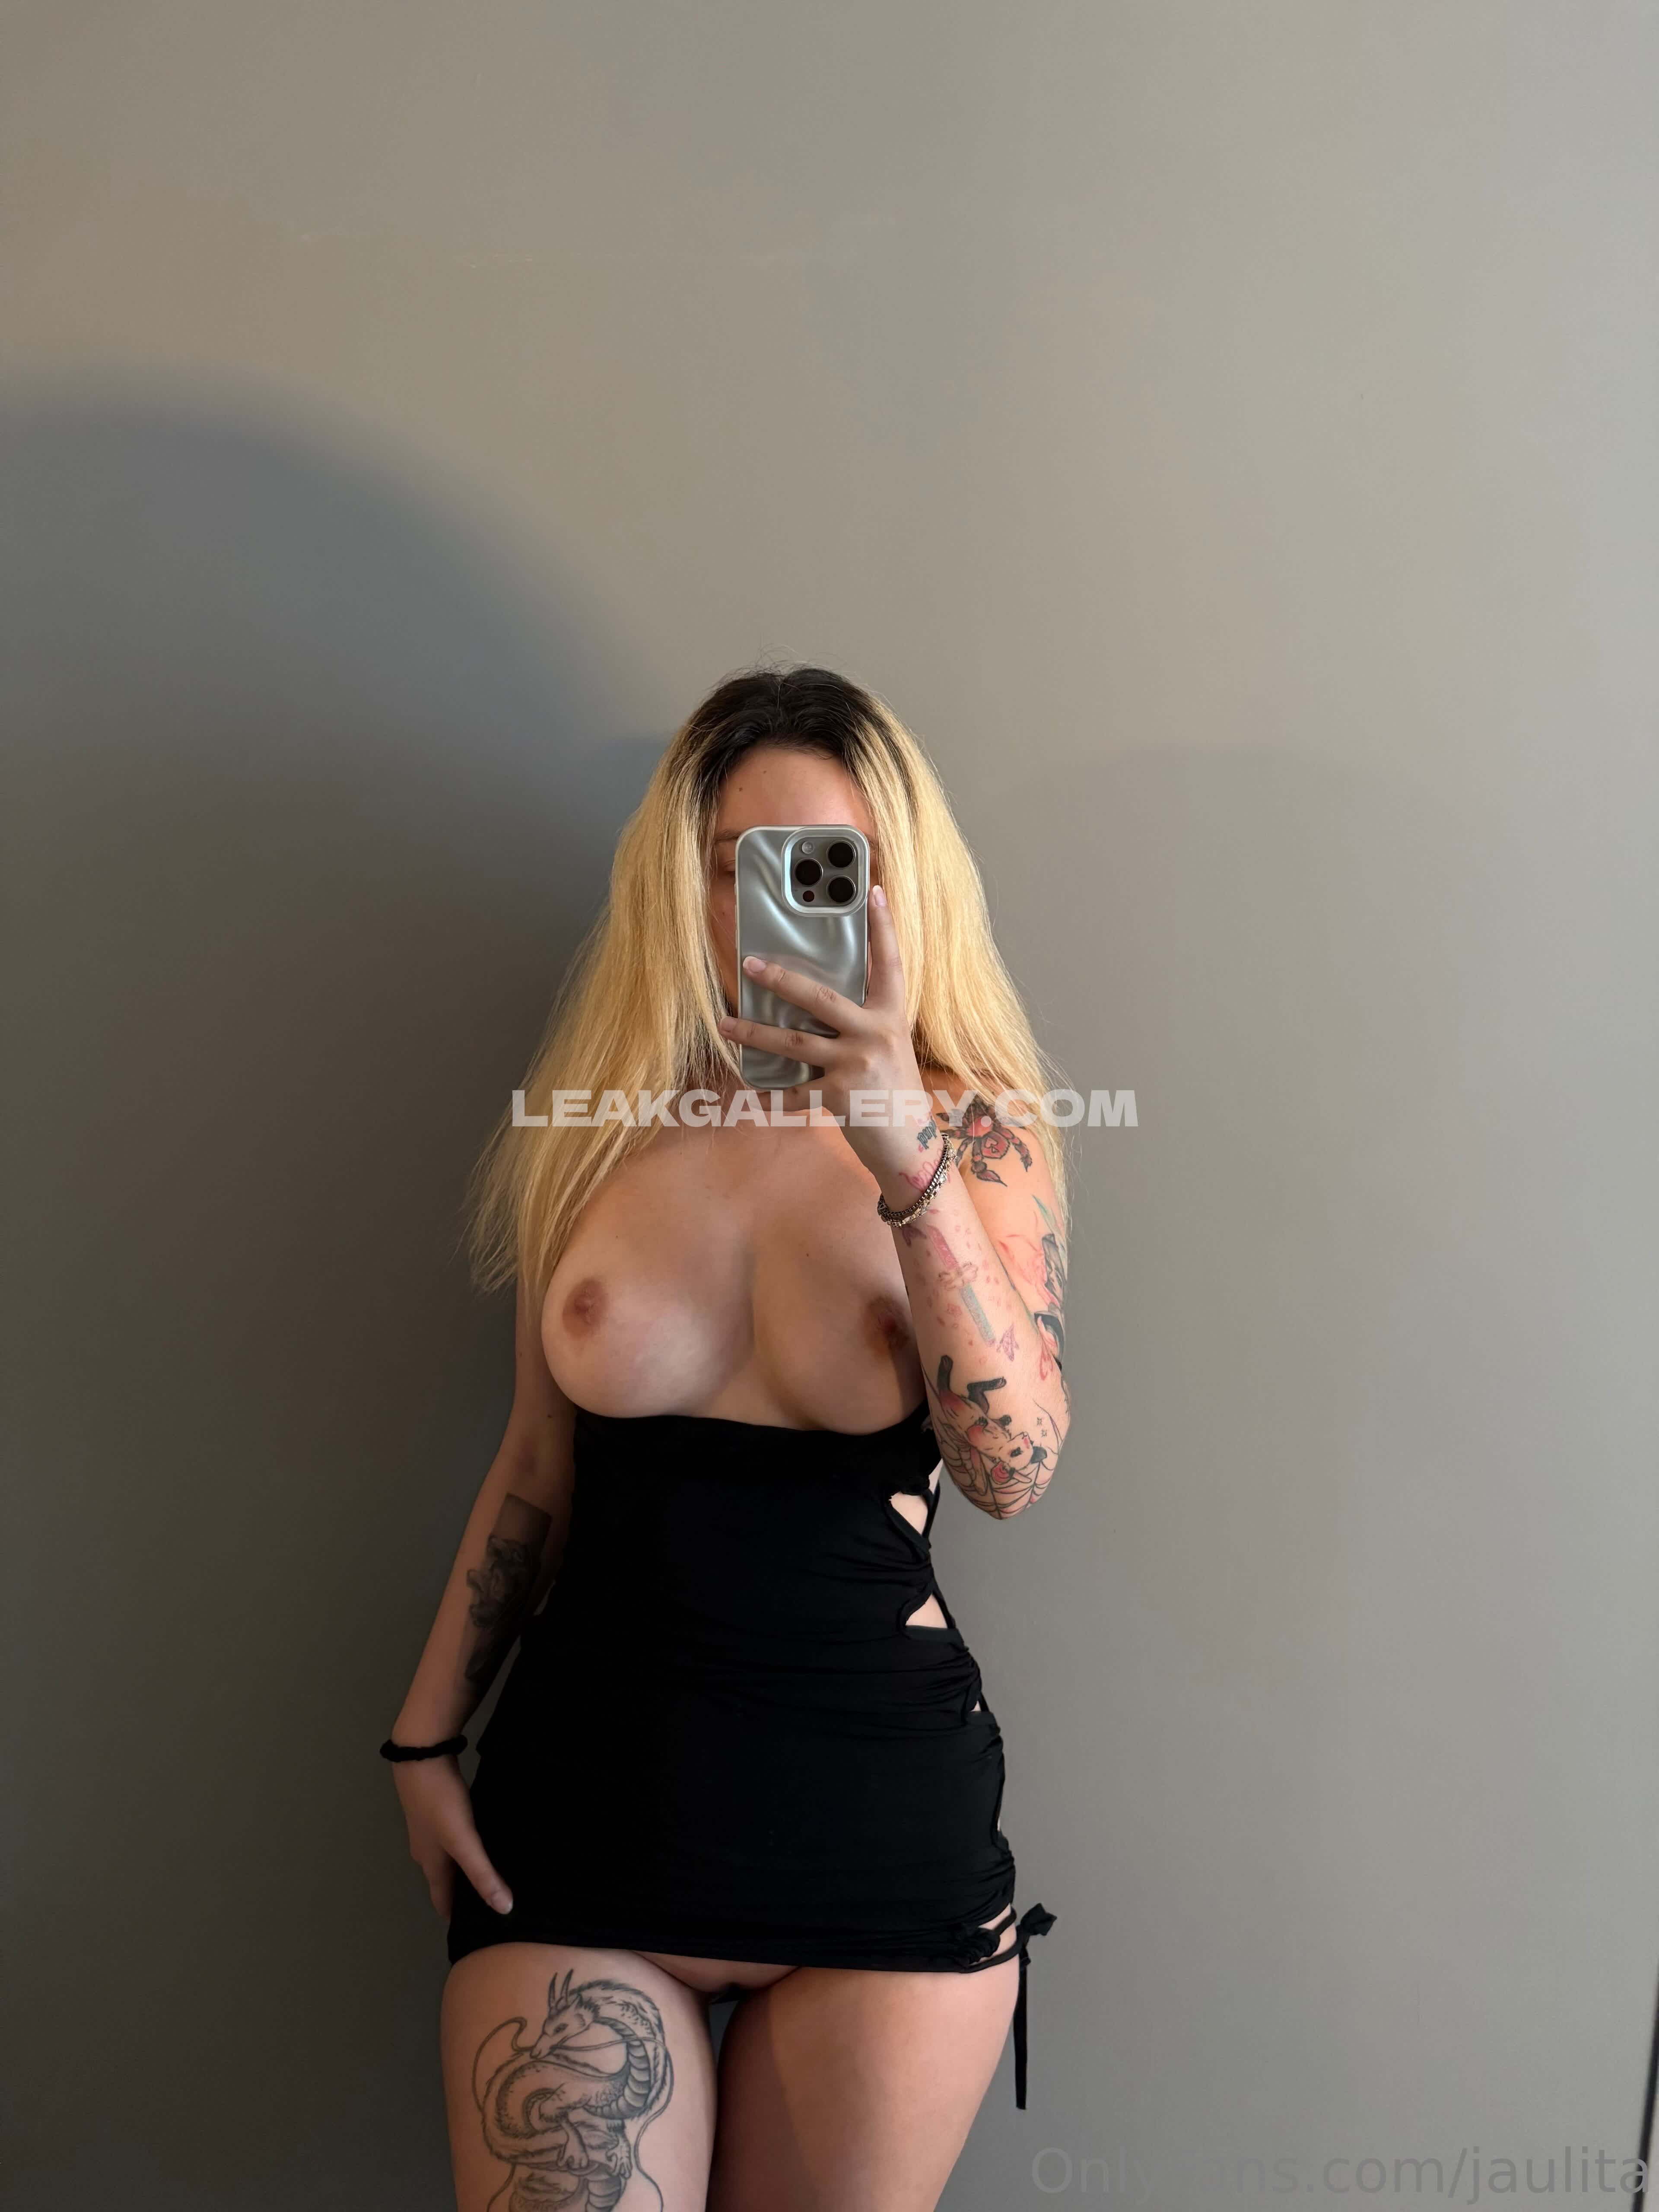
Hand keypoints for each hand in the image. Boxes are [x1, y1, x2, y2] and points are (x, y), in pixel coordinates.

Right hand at [392, 1754, 512, 1921]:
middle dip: (465, 1894)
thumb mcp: (463, 1840)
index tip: (480, 1930)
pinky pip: (452, 1838)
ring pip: (448, 1859)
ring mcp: (428, 1830)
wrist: (421, 1756)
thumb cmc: (439, 1803)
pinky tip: (483, 1839)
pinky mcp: (436, 1810)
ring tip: (494, 1872)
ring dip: (465, 1869)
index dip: (459, 1918)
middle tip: (494, 1901)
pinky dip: (466, 1846)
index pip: (442, 1902)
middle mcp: (427, 1852)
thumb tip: (504, 1910)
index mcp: (432, 1865)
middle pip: (446, 1881)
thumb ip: (482, 1874)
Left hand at [716, 883, 942, 1200]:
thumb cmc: (894, 1093)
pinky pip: (794, 1091)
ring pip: (794, 1042)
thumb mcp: (888, 1049)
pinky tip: (752, 1093)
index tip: (874, 891)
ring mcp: (856, 1064)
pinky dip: (771, 1095)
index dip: (883, 927)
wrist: (910, 1145)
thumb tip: (818, 1006)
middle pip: (820, 997)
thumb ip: (862, 1024)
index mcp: (890, 1016)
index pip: (889, 963)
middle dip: (780, 980)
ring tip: (725, 1025)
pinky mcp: (840, 1095)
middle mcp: (874, 1034)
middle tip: (748, 965)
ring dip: (755, 1034)